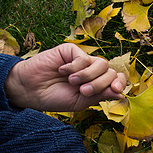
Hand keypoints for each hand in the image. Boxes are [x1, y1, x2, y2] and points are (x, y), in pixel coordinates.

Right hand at [4, 43, 126, 111]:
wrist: (30, 90)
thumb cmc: (55, 97)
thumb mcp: (80, 101)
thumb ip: (100, 95)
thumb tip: (121, 94)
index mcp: (97, 83)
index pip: (117, 79)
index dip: (120, 83)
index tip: (115, 90)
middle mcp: (92, 70)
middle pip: (110, 72)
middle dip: (100, 84)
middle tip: (83, 91)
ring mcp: (82, 60)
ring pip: (101, 63)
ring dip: (88, 75)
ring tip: (73, 82)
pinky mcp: (71, 51)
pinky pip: (83, 57)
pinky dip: (75, 67)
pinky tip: (62, 71)